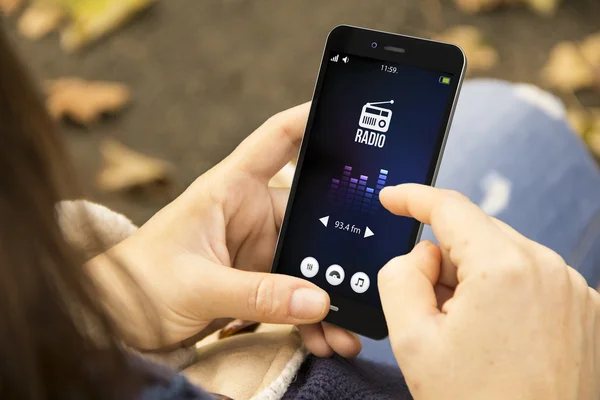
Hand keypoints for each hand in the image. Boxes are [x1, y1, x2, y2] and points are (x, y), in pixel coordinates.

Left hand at [93, 103, 360, 356]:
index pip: (277, 140)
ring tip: (347, 330)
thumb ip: (256, 294)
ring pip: (309, 262)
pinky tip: (327, 339)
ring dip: (329, 294)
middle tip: (371, 273)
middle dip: (339, 247)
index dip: (311, 119)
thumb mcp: (197, 285)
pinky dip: (311, 316)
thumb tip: (317, 301)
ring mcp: (256, 249)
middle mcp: (249, 213)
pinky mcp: (257, 281)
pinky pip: (296, 293)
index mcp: (230, 189)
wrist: (116, 319)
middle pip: (311, 214)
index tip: (352, 115)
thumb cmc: (139, 282)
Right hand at [378, 184, 599, 399]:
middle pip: (476, 235)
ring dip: (474, 280)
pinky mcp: (585, 310)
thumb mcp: (412, 340)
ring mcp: (573, 290)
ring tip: (467, 335)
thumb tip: (423, 254)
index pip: (450, 208)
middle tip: (430, 310)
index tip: (392, 198)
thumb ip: (400, 276)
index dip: (413, 198)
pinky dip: (504, 294)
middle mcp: (548, 269)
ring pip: (503, 256)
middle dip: (444, 259)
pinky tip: (496, 338)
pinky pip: (531, 279)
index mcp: (504, 268)